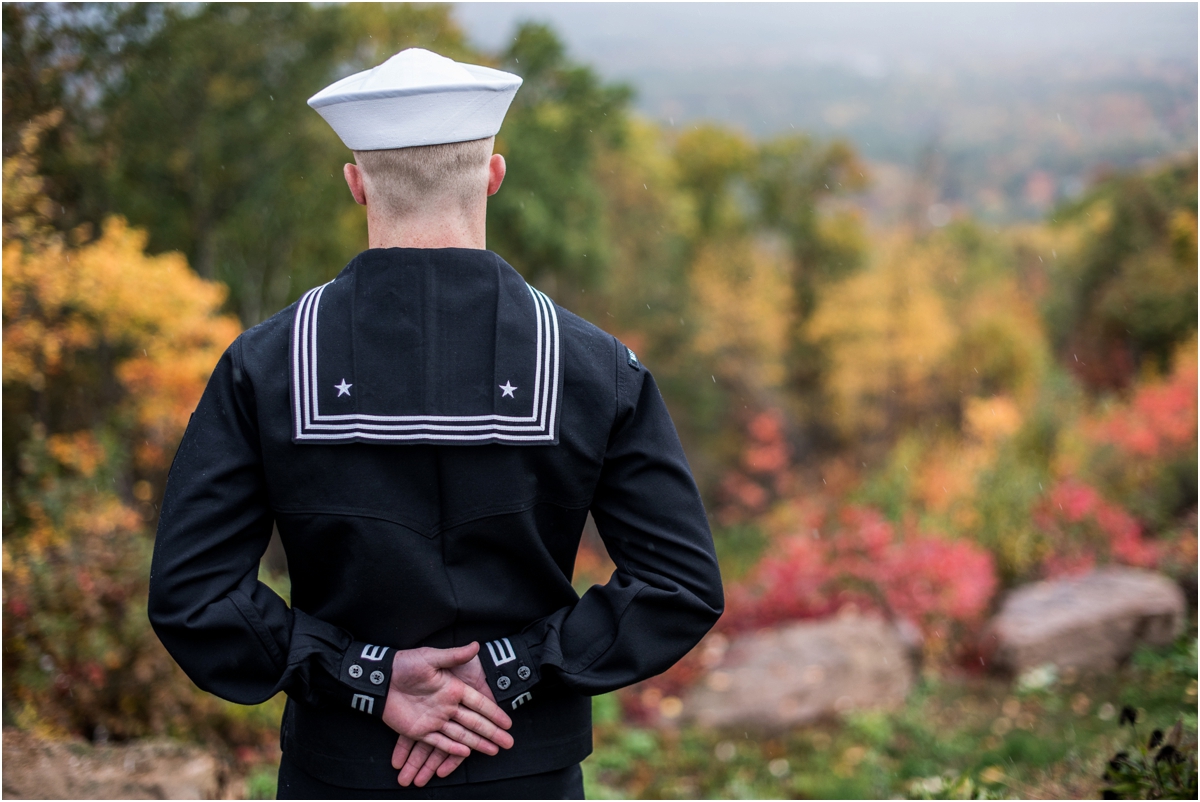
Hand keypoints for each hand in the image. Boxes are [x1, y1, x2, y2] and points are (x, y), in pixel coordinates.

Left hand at [392, 654, 501, 785]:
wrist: (382, 677)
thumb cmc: (407, 664)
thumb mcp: (431, 657)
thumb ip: (454, 655)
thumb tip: (476, 645)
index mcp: (453, 689)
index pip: (479, 704)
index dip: (494, 714)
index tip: (508, 724)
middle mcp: (448, 706)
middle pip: (475, 723)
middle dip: (492, 734)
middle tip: (508, 744)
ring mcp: (435, 719)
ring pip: (459, 736)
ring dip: (476, 744)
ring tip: (492, 752)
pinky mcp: (420, 729)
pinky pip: (438, 741)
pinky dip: (451, 748)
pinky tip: (465, 754)